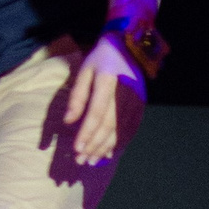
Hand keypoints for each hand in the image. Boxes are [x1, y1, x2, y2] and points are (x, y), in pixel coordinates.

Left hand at [64, 30, 146, 165]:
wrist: (130, 47)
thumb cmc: (102, 58)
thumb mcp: (85, 70)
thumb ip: (77, 96)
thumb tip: (68, 121)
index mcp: (109, 81)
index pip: (97, 112)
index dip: (87, 132)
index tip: (76, 148)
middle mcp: (125, 93)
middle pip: (109, 125)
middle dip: (94, 145)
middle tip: (81, 160)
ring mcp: (136, 101)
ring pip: (120, 130)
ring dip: (105, 147)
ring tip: (92, 161)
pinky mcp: (141, 106)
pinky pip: (130, 128)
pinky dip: (118, 142)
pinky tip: (107, 152)